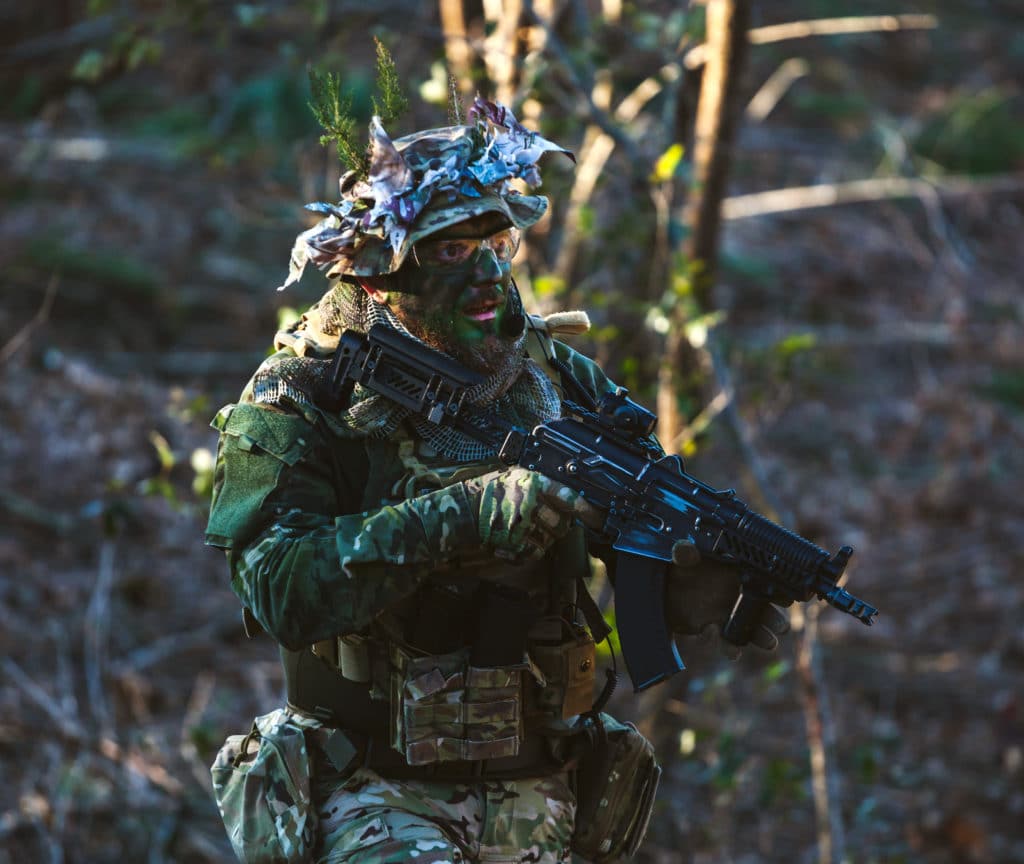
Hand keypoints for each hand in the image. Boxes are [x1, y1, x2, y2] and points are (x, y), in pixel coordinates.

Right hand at [464, 467, 598, 561]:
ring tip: (525, 527)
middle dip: (558, 525)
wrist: (466, 507)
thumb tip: (574, 498)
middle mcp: (530, 504)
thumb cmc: (495, 490)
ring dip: (543, 537)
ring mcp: (522, 526)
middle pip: (562, 524)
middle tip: (545, 520)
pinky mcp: (514, 544)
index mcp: (534, 484)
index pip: (569, 498)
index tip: (597, 519)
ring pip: (550, 540)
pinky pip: (535, 552)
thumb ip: (545, 484)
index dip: (587, 510)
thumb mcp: (520, 476)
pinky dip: (530, 548)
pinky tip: (519, 538)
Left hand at [666, 539, 789, 655]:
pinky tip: (731, 649)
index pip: (762, 582)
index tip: (786, 598)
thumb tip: (683, 549)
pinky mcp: (714, 629)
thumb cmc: (681, 567)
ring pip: (751, 629)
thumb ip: (685, 555)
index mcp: (736, 575)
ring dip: (761, 637)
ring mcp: (727, 614)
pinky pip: (725, 641)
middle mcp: (737, 597)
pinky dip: (729, 647)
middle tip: (781, 626)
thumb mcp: (683, 558)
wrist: (665, 589)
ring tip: (769, 643)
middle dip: (774, 620)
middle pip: (764, 610)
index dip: (776, 590)